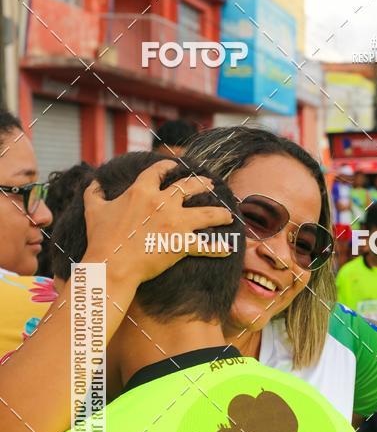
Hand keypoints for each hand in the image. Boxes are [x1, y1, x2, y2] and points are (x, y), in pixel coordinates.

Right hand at [82, 160, 233, 282]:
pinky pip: (206, 246)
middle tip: (210, 184)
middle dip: (202, 184)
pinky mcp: (182, 243)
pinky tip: (228, 248)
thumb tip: (92, 182)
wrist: (111, 265)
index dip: (167, 167)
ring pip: (205, 213)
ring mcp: (175, 222)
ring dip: (219, 213)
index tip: (174, 166)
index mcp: (141, 191)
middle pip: (189, 187)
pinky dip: (218, 248)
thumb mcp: (94, 211)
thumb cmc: (101, 239)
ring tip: (228, 215)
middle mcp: (162, 202)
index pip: (158, 172)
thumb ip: (94, 194)